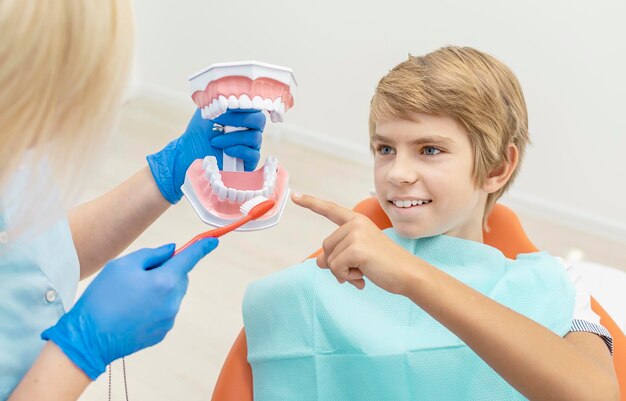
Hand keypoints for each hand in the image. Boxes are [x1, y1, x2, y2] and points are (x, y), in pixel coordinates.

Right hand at [41, 238, 217, 379]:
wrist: (88, 338)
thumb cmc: (103, 297)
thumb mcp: (123, 265)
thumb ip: (152, 254)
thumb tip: (172, 251)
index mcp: (165, 281)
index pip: (190, 258)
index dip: (202, 247)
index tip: (212, 241)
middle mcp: (173, 301)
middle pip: (180, 277)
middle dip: (166, 271)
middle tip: (139, 275)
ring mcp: (169, 319)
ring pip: (172, 294)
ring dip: (160, 289)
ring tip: (131, 296)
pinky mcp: (162, 332)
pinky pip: (165, 311)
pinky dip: (154, 306)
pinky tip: (132, 310)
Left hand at [147, 109, 265, 203]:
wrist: (189, 154)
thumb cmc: (199, 132)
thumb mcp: (205, 110)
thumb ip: (217, 98)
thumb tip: (225, 86)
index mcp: (242, 115)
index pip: (255, 105)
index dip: (245, 103)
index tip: (229, 104)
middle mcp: (249, 129)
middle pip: (259, 120)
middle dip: (239, 119)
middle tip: (220, 121)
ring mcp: (251, 146)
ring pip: (255, 137)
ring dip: (233, 138)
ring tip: (215, 141)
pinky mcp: (249, 161)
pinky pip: (253, 154)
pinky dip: (239, 150)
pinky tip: (226, 151)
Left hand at [292, 193, 417, 293]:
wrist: (408, 274)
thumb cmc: (384, 265)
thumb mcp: (357, 256)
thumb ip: (338, 254)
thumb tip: (319, 262)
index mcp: (357, 221)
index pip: (330, 210)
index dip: (311, 203)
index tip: (295, 196)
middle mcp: (355, 223)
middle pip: (325, 246)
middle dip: (337, 263)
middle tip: (359, 269)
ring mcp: (355, 234)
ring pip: (329, 259)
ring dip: (343, 272)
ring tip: (364, 271)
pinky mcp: (356, 249)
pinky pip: (336, 268)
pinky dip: (346, 277)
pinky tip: (362, 277)